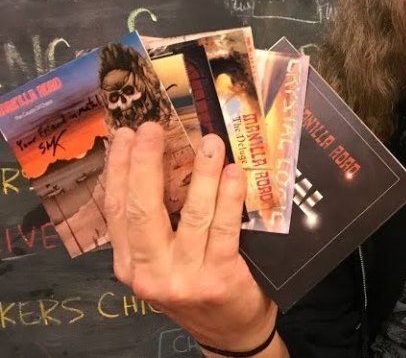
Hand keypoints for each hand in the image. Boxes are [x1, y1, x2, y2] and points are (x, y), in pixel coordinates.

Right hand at [104, 123, 276, 350]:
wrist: (229, 334)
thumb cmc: (197, 286)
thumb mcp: (163, 262)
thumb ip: (156, 226)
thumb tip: (157, 164)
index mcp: (129, 265)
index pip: (117, 209)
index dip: (120, 168)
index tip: (126, 135)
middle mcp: (150, 272)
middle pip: (142, 209)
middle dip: (145, 163)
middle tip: (152, 128)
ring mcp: (183, 278)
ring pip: (190, 215)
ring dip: (201, 173)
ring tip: (210, 143)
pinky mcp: (218, 279)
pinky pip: (223, 230)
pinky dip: (229, 197)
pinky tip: (234, 174)